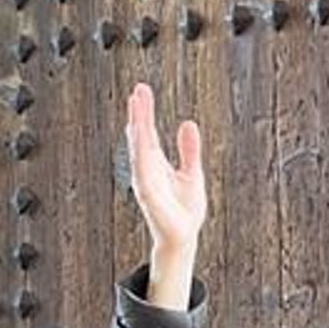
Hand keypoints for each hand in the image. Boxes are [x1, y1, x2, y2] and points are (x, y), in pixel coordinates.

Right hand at [125, 82, 206, 276]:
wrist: (184, 236)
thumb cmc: (184, 209)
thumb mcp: (191, 172)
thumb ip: (189, 150)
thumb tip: (188, 124)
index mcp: (156, 163)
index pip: (148, 132)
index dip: (145, 113)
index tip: (141, 92)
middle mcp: (147, 169)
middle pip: (141, 136)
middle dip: (139, 114)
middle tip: (137, 91)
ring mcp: (146, 182)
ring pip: (139, 150)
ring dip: (138, 129)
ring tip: (137, 108)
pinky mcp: (149, 196)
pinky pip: (143, 172)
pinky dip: (140, 155)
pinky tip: (139, 139)